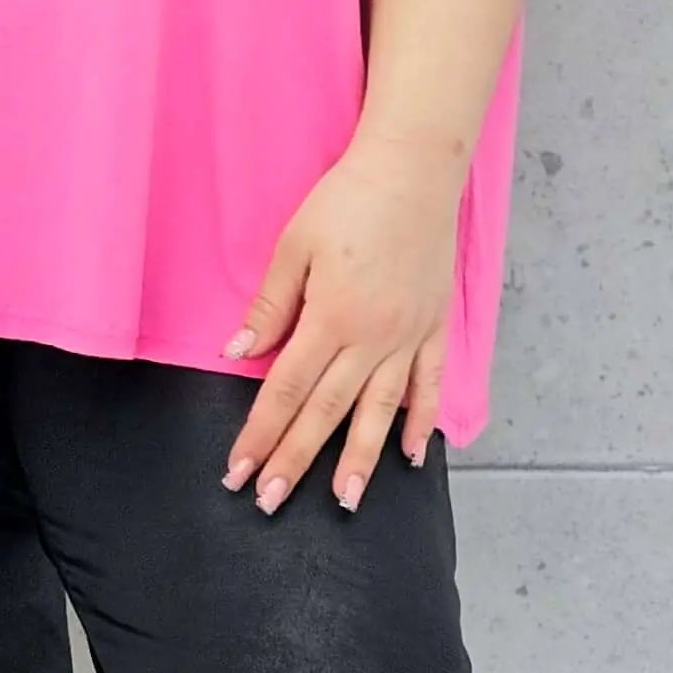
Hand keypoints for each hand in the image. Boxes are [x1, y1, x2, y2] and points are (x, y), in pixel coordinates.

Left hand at [220, 126, 466, 510]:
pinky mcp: (435, 328)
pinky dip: (422, 423)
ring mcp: (409, 336)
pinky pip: (429, 385)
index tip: (239, 470)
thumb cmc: (348, 200)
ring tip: (344, 500)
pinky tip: (412, 456)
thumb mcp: (295, 245)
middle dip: (296, 460)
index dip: (260, 434)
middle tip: (270, 502)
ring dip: (359, 460)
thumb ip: (270, 305)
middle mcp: (372, 338)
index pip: (286, 390)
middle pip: (327, 411)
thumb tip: (237, 354)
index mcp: (331, 317)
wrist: (414, 170)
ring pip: (380, 411)